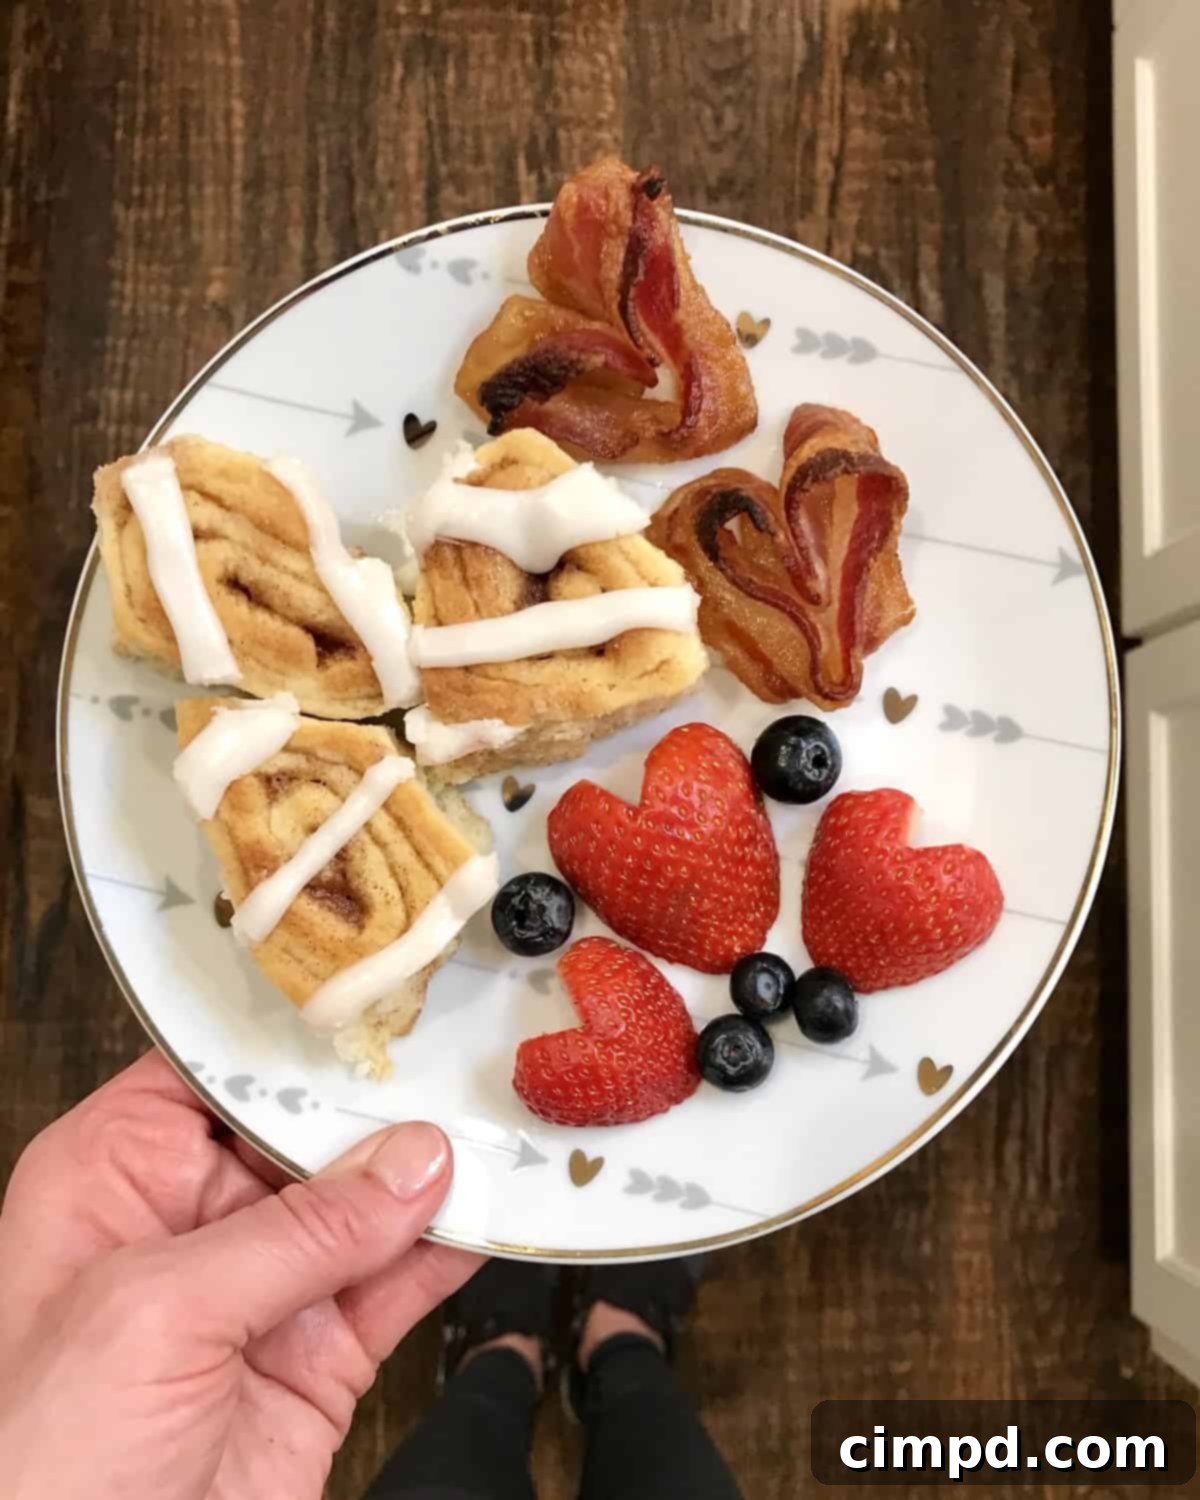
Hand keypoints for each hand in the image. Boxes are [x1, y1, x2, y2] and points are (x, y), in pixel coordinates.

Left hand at [0, 1050, 481, 1498]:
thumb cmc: (35, 1467)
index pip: (224, 1068)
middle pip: (311, 1127)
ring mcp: (263, 1290)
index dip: (303, 1037)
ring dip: (436, 1172)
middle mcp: (193, 1217)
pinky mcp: (320, 1356)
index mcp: (119, 1172)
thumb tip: (409, 1164)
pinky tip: (495, 1211)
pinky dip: (453, 1250)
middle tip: (468, 1064)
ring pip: (369, 1203)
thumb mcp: (154, 1316)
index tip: (388, 997)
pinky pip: (401, 1283)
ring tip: (501, 1125)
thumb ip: (292, 1234)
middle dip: (389, 1101)